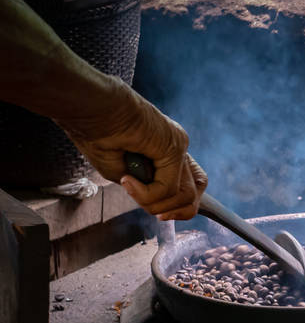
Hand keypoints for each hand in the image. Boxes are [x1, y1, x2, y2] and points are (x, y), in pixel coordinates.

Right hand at [56, 77, 206, 220]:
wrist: (90, 108)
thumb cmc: (96, 135)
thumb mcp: (123, 172)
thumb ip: (145, 189)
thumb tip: (157, 205)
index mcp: (166, 150)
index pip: (191, 185)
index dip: (178, 207)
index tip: (158, 214)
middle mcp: (177, 147)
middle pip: (196, 193)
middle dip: (174, 210)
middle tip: (149, 206)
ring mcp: (178, 146)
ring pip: (186, 197)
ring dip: (154, 203)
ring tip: (130, 187)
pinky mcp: (175, 147)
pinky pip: (170, 189)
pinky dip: (147, 194)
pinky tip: (129, 181)